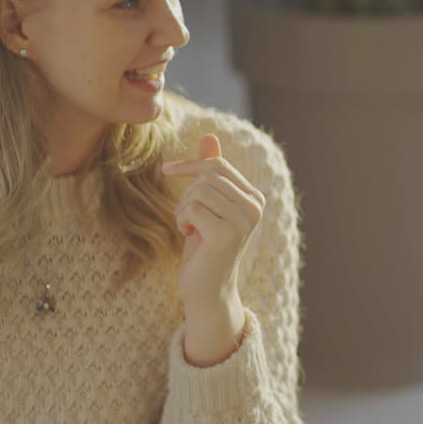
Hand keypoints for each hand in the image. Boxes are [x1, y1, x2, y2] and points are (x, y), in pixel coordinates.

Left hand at [162, 133, 264, 311]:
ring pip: (198, 191)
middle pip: (207, 176)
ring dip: (183, 208)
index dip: (190, 165)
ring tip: (189, 228)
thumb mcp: (208, 205)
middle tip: (186, 217)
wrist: (207, 289)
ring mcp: (243, 221)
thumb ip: (212, 172)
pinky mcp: (226, 234)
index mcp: (255, 197)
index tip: (168, 170)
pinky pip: (192, 207)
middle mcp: (255, 207)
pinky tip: (190, 236)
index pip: (218, 165)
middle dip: (187, 193)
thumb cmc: (205, 245)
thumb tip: (209, 134)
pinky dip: (182, 220)